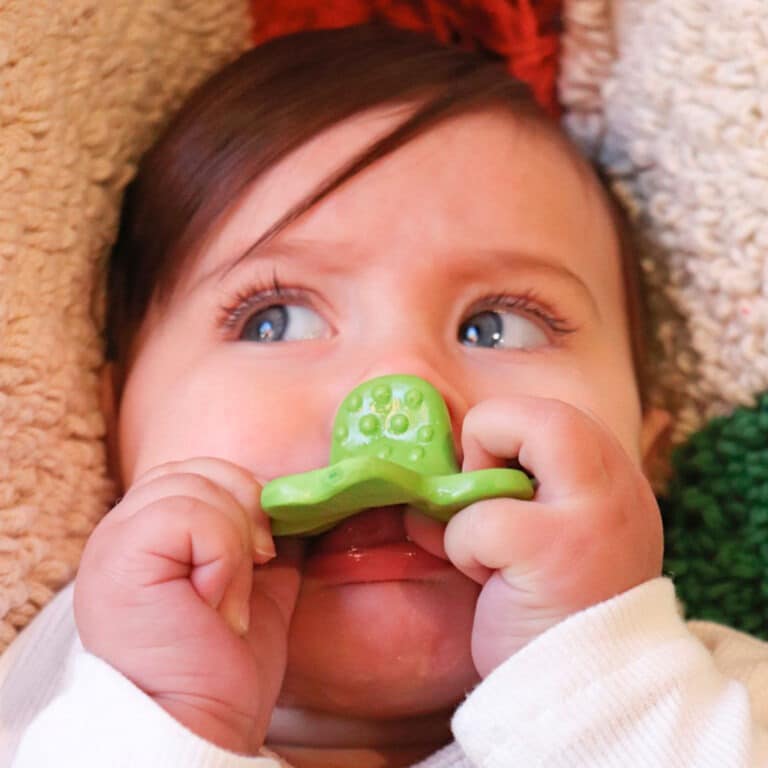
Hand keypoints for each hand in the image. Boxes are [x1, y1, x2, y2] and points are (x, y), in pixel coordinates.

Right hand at [74, 457, 303, 753]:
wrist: (199, 723)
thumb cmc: (222, 665)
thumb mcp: (254, 583)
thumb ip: (263, 539)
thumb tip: (295, 501)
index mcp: (150, 530)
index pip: (201, 470)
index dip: (246, 497)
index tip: (267, 552)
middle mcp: (123, 527)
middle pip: (201, 468)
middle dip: (248, 512)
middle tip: (259, 567)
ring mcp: (114, 540)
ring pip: (198, 486)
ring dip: (236, 544)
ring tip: (228, 599)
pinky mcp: (119, 557)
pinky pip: (188, 514)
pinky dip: (221, 556)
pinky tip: (214, 603)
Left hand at [443, 397, 662, 676]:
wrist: (583, 693)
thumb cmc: (551, 609)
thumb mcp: (548, 534)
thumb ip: (511, 491)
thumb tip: (433, 472)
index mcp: (611, 477)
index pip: (547, 415)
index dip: (504, 436)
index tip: (494, 485)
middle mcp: (612, 483)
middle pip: (533, 411)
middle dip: (487, 439)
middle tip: (486, 500)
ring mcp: (590, 512)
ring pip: (503, 435)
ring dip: (472, 501)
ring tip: (495, 555)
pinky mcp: (555, 548)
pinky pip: (477, 519)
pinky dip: (464, 548)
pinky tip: (492, 584)